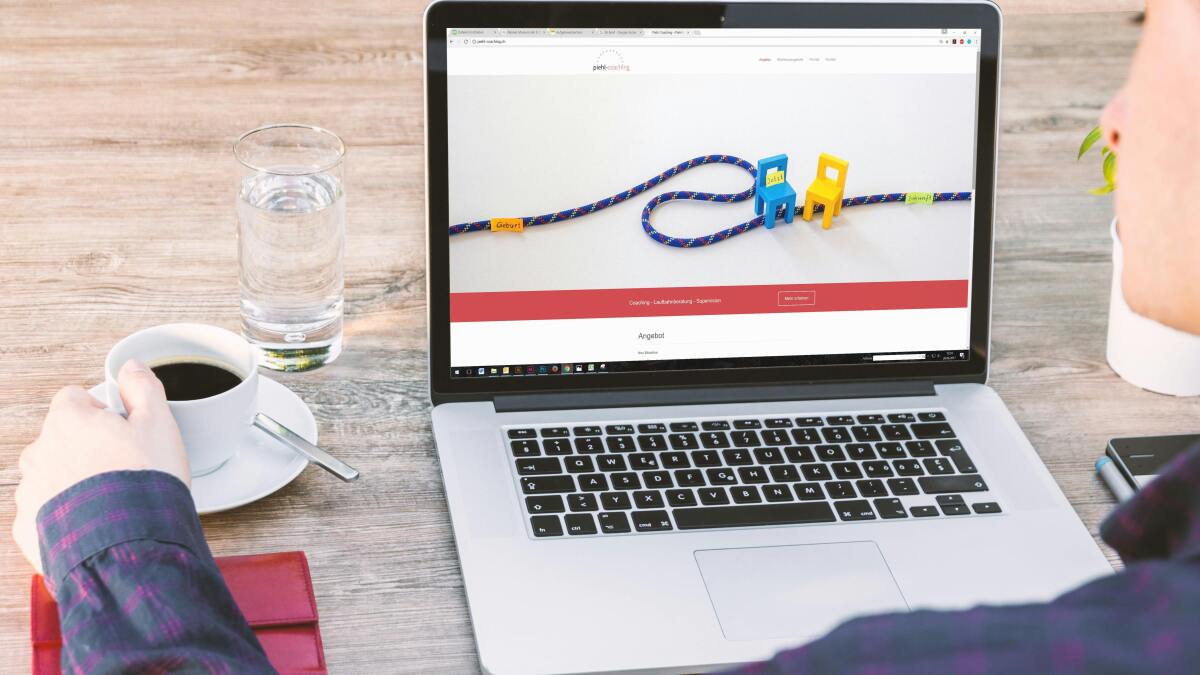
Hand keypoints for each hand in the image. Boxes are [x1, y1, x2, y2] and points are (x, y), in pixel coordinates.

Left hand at [13, 359, 188, 572]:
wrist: (129, 546)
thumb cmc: (144, 482)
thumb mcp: (159, 424)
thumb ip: (143, 388)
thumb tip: (132, 367)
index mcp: (67, 421)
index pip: (74, 398)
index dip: (103, 411)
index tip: (124, 431)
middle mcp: (38, 452)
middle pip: (62, 438)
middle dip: (88, 448)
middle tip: (124, 467)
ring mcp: (30, 492)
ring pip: (53, 475)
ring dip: (76, 482)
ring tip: (112, 500)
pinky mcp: (28, 528)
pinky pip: (47, 513)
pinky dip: (67, 516)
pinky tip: (96, 524)